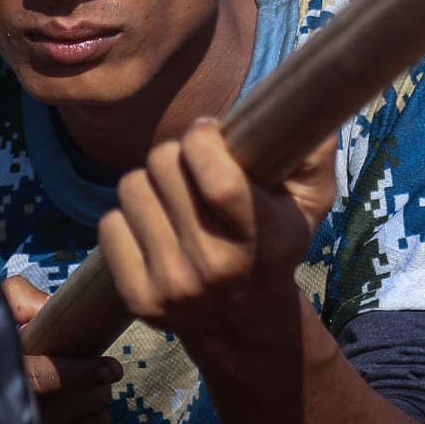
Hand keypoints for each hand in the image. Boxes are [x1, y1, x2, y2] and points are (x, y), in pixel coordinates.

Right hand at [1, 276, 121, 423]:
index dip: (79, 372)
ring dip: (94, 419)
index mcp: (0, 384)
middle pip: (90, 402)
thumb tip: (49, 306)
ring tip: (69, 418)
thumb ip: (16, 302)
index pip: (40, 379)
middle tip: (76, 388)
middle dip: (92, 389)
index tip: (111, 369)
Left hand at [97, 117, 336, 344]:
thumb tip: (307, 100)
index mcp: (264, 240)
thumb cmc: (275, 243)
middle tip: (190, 166)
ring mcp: (174, 286)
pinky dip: (127, 217)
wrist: (245, 323)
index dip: (203, 141)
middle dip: (176, 154)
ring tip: (172, 198)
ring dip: (149, 183)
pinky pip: (110, 224)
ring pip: (132, 189)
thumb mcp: (309, 201)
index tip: (207, 131)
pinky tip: (154, 227)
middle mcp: (217, 267)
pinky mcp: (139, 299)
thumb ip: (314, 152)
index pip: (218, 182)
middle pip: (164, 167)